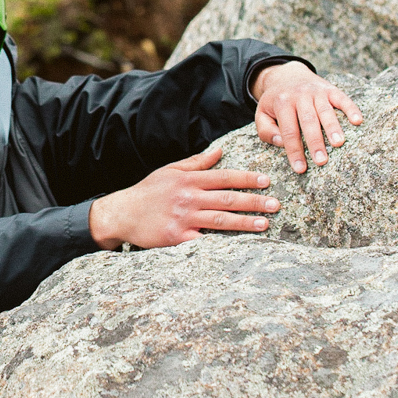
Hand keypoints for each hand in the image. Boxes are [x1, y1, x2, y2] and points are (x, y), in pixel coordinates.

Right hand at [88, 145, 278, 250]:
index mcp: (188, 179)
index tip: (266, 181)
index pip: (223, 177)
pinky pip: (204, 240)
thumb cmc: (148, 192)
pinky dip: (221, 242)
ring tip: (265, 224)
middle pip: (227, 199)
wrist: (122, 214)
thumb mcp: (170, 171)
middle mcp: (188, 197)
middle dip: (253, 201)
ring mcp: (183, 218)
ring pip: (220, 219)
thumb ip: (196, 162)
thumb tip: (219, 152)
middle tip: (275, 204)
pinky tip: (239, 245)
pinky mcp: (177, 237)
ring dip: (245, 222)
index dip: (246, 179)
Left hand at [253, 62, 361, 173]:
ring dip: (333, 127)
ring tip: (338, 143)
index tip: (300, 168)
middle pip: (308, 121)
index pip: (289, 131)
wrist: (288, 75)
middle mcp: (300, 96)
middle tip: (321, 161)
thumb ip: (266, 130)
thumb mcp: (262, 113)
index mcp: (282, 103)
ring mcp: (316, 92)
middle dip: (315, 142)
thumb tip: (282, 143)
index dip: (294, 150)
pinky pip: (342, 98)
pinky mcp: (330, 89)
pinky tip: (357, 120)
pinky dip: (351, 108)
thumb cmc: (276, 102)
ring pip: (325, 110)